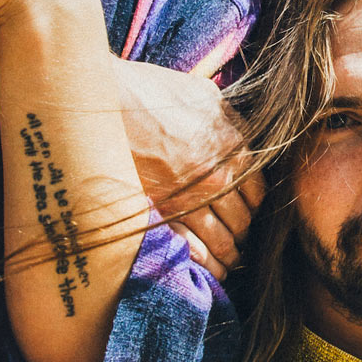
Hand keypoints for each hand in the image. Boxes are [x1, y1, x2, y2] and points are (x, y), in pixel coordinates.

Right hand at [115, 60, 264, 278]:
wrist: (104, 103)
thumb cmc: (149, 91)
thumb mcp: (200, 92)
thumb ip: (226, 116)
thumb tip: (237, 128)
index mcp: (231, 146)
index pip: (257, 191)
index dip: (253, 205)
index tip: (245, 210)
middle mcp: (217, 177)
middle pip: (242, 220)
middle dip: (241, 232)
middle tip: (235, 238)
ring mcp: (189, 200)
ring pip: (222, 241)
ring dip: (228, 255)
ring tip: (226, 261)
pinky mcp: (162, 215)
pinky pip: (193, 252)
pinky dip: (205, 265)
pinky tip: (208, 270)